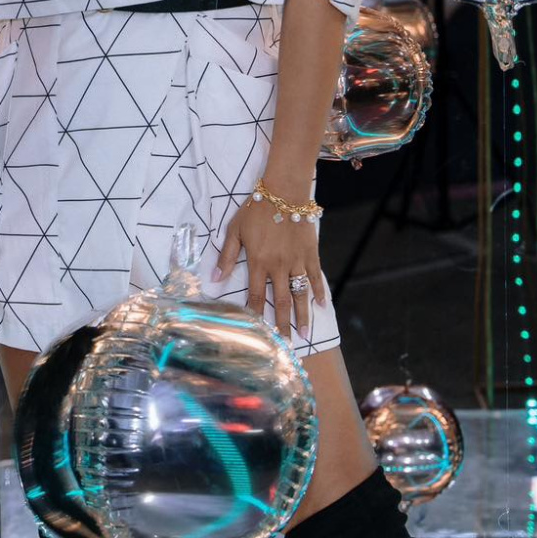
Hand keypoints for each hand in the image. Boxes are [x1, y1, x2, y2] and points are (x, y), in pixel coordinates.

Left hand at [215, 184, 327, 342]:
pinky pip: (315, 276)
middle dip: (282, 325)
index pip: (256, 295)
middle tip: (285, 345)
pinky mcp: (310, 253)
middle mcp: (278, 266)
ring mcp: (296, 261)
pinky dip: (318, 291)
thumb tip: (215, 279)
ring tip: (305, 334)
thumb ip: (226, 256)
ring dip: (303, 315)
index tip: (258, 334)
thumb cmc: (256, 210)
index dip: (256, 315)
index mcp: (258, 262)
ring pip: (300, 293)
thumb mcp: (234, 231)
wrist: (284, 192)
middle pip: (281, 301)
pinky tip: (321, 305)